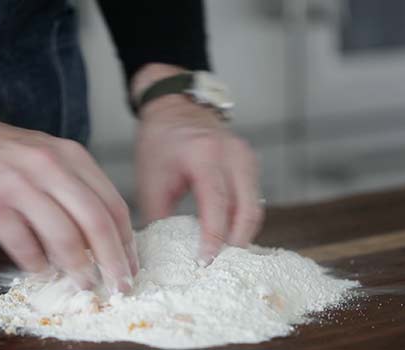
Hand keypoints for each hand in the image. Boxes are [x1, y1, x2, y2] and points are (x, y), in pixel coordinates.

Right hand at [0, 114, 137, 292]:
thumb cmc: (6, 153)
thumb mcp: (50, 156)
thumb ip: (76, 189)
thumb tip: (100, 239)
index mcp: (72, 156)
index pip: (112, 204)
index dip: (126, 242)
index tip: (130, 267)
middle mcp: (50, 167)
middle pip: (95, 222)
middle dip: (112, 261)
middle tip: (118, 286)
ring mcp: (20, 184)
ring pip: (63, 236)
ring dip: (77, 268)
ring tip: (83, 284)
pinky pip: (22, 243)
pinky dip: (36, 263)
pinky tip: (40, 270)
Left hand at [135, 94, 263, 265]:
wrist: (174, 108)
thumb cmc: (159, 142)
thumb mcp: (150, 180)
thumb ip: (159, 218)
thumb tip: (167, 252)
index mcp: (204, 155)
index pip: (217, 204)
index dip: (214, 237)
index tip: (206, 261)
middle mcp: (231, 154)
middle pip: (246, 208)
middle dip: (236, 241)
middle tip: (221, 265)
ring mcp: (245, 156)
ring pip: (254, 206)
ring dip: (242, 232)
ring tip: (225, 254)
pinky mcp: (249, 161)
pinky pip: (253, 197)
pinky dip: (243, 218)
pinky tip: (229, 235)